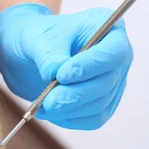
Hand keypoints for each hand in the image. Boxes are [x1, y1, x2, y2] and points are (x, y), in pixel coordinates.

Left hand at [0, 3, 132, 129]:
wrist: (30, 53)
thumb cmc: (39, 37)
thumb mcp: (39, 38)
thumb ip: (49, 55)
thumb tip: (55, 75)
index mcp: (109, 29)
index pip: (113, 52)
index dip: (90, 66)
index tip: (62, 75)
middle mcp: (117, 57)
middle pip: (107, 83)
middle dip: (75, 95)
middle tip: (48, 101)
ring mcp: (113, 82)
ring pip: (99, 104)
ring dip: (70, 109)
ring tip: (43, 105)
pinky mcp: (103, 103)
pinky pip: (93, 119)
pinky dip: (70, 119)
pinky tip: (50, 112)